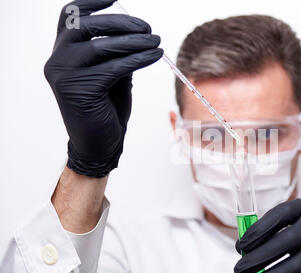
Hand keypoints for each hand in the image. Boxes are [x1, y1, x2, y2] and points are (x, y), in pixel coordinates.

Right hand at [44, 0, 162, 177]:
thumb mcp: (111, 76)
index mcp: (62, 54)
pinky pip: (114, 67)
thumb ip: (115, 55)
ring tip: (156, 40)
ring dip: (134, 41)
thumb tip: (136, 34)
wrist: (99, 144)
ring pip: (102, 46)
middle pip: (86, 26)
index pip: (69, 17)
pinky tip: (153, 55)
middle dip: (121, 23)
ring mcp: (65, 75)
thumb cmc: (105, 110)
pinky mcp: (80, 89)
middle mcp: (57, 61)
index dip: (90, 3)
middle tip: (147, 28)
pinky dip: (137, 59)